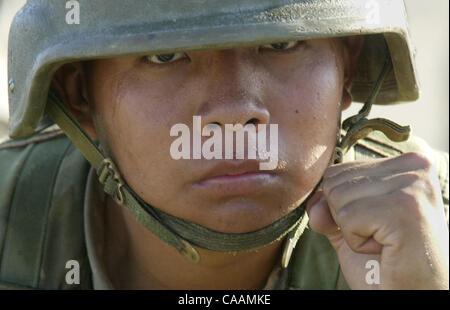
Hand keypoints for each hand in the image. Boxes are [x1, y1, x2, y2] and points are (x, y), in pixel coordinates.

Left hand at [307, 152, 448, 288]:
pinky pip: (347, 218)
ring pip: (338, 198)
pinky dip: (357, 243)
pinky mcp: (405, 209)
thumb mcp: (350, 227)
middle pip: (335, 181)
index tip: (379, 225)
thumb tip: (314, 205)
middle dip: (347, 217)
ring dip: (353, 231)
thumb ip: (328, 207)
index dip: (345, 207)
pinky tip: (386, 250)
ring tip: (386, 243)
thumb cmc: (386, 263)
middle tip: (382, 237)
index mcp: (407, 163)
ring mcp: (413, 185)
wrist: (412, 296)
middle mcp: (415, 166)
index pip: (339, 170)